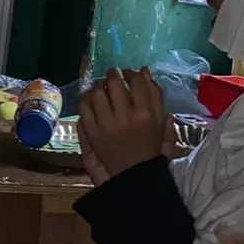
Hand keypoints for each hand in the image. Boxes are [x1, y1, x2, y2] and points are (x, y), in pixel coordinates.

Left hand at [75, 68, 172, 183]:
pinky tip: (91, 99)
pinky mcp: (92, 132)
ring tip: (102, 87)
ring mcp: (106, 124)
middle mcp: (126, 117)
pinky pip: (84, 107)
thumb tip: (144, 71)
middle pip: (115, 83)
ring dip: (98, 86)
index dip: (131, 73)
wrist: (134, 173)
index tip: (128, 74)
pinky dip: (86, 99)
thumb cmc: (150, 146)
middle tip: (112, 75)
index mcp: (146, 114)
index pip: (137, 82)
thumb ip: (156, 96)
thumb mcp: (160, 122)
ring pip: (97, 93)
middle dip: (113, 75)